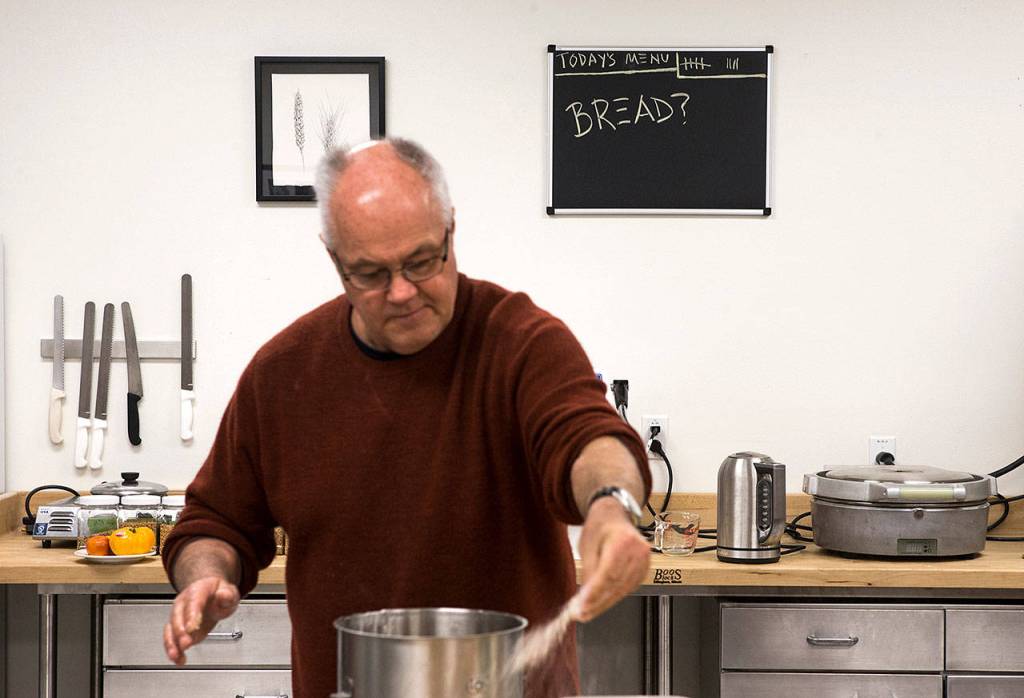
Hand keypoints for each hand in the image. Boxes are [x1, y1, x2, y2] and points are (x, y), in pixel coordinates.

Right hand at [163, 576, 239, 664]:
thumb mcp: (228, 591)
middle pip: (178, 617)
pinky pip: (172, 639)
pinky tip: (178, 659)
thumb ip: (227, 595)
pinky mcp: (180, 629)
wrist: (211, 592)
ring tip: (176, 656)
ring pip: (170, 629)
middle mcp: (183, 603)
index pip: (193, 603)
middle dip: (180, 632)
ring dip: (172, 644)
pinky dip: (173, 650)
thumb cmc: (218, 592)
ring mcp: (179, 616)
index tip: (192, 628)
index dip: (191, 615)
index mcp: (197, 591)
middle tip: (186, 644)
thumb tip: (223, 596)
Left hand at [574, 496, 650, 621]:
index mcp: (622, 541)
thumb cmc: (600, 526)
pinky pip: (629, 588)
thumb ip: (588, 571)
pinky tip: (602, 603)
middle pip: (616, 585)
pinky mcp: (645, 569)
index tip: (582, 607)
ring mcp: (644, 561)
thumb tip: (586, 597)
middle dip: (598, 603)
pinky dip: (615, 596)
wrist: (616, 515)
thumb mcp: (587, 545)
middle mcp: (638, 551)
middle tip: (582, 615)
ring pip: (623, 590)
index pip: (608, 575)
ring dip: (605, 603)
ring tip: (588, 612)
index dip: (595, 594)